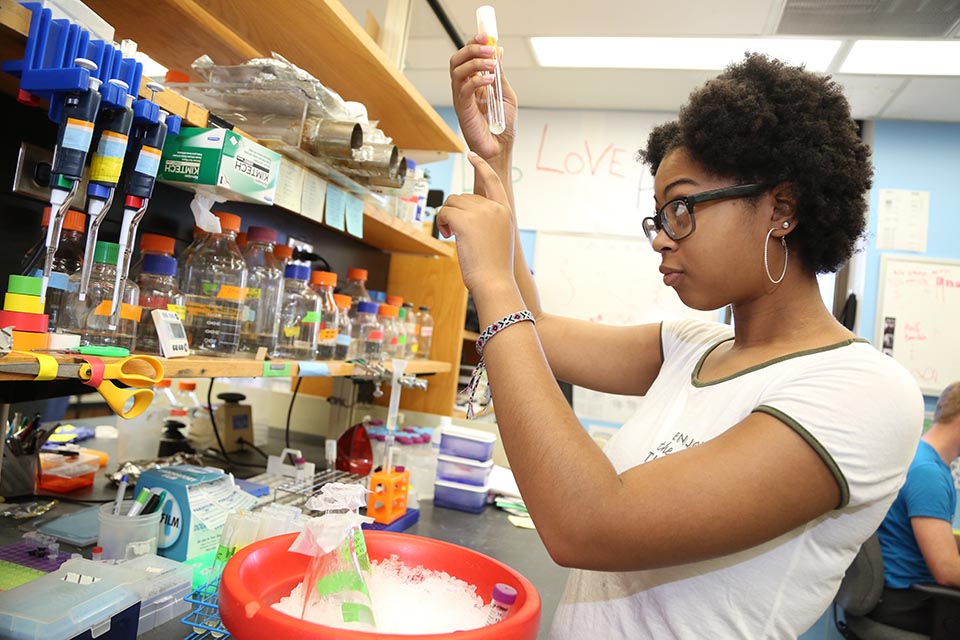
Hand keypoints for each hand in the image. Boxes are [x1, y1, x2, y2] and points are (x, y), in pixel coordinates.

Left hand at [437, 152, 515, 292]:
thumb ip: (488, 222)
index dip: (482, 166)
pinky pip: (445, 212)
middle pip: (464, 196)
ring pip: (453, 202)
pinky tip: (447, 235)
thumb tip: (465, 214)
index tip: (472, 155)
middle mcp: (495, 208)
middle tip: (452, 231)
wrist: (494, 282)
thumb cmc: (494, 267)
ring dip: (447, 217)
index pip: (493, 180)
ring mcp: (481, 212)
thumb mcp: (498, 238)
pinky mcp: (466, 220)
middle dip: (454, 211)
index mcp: (505, 211)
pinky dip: (442, 222)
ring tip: (450, 234)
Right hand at [449, 33, 518, 161]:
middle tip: (488, 46)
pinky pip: (464, 89)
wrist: (501, 148)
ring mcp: (462, 98)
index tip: (487, 36)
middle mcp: (465, 88)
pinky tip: (490, 80)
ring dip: (475, 62)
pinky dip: (477, 80)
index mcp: (475, 83)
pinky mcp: (462, 109)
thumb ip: (500, 74)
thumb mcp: (506, 94)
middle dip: (471, 49)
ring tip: (491, 63)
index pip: (468, 57)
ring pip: (457, 71)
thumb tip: (498, 51)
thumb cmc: (503, 126)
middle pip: (457, 60)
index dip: (475, 44)